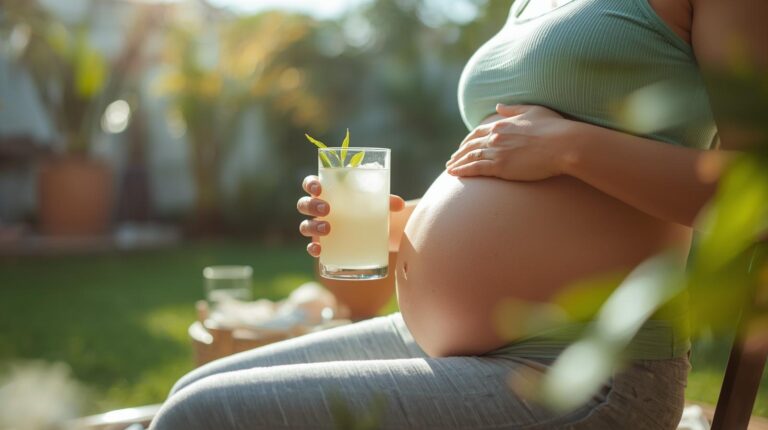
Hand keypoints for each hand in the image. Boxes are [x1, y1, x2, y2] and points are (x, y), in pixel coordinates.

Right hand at [297, 175, 405, 256]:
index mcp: (327, 192)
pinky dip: (312, 249)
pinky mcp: (323, 244)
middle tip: (327, 209)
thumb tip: (399, 204)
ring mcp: (318, 227)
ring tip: (327, 229)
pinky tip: (319, 251)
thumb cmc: (369, 209)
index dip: (310, 184)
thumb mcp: (377, 203)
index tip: (318, 187)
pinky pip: (312, 247)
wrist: (371, 231)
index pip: (311, 184)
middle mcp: (319, 209)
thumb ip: (386, 201)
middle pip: (305, 204)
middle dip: (311, 205)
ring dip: (312, 226)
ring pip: (305, 225)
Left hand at [445, 104, 574, 180]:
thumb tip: (498, 105)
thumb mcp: (533, 111)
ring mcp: (497, 151)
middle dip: (459, 153)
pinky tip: (453, 174)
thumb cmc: (554, 127)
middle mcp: (496, 136)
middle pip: (470, 145)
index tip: (463, 146)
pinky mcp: (500, 167)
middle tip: (452, 159)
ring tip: (449, 169)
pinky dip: (462, 170)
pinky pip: (475, 169)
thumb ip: (513, 109)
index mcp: (502, 123)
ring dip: (457, 163)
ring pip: (470, 157)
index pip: (479, 132)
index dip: (468, 140)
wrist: (564, 144)